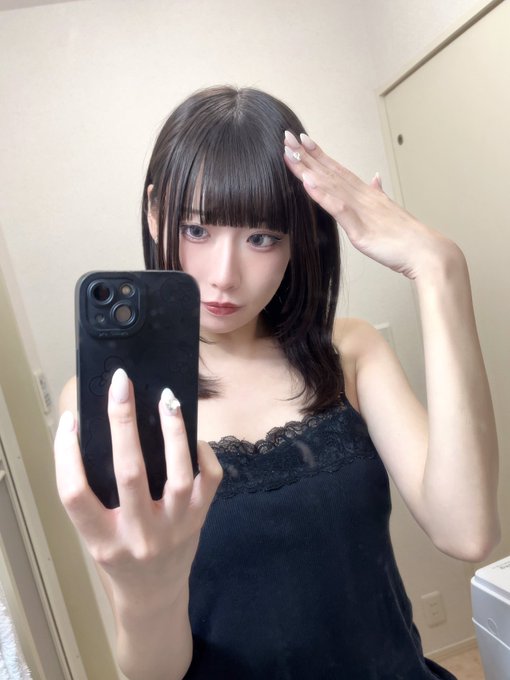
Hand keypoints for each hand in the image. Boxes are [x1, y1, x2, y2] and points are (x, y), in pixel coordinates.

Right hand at [54, 368, 221, 610]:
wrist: (154, 595)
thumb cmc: (118, 557)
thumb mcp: (96, 535)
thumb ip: (94, 496)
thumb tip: (96, 430)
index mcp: (102, 540)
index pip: (75, 495)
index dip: (67, 455)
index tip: (69, 421)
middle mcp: (139, 535)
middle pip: (129, 473)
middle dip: (123, 422)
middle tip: (121, 383)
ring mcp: (174, 528)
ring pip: (178, 475)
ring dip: (172, 432)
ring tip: (166, 398)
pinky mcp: (200, 520)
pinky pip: (211, 480)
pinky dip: (204, 453)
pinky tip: (192, 435)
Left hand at [283, 130, 453, 279]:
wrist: (425, 251)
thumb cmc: (407, 237)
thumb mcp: (389, 210)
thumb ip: (379, 194)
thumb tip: (376, 178)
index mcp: (366, 194)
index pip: (338, 170)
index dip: (318, 155)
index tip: (301, 140)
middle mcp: (361, 196)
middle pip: (329, 172)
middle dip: (306, 155)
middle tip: (286, 137)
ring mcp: (360, 210)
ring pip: (329, 185)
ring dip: (308, 169)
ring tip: (290, 154)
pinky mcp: (360, 228)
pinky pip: (338, 209)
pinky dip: (322, 195)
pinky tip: (308, 184)